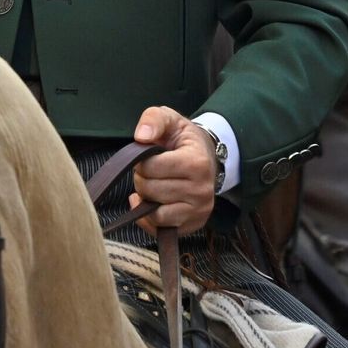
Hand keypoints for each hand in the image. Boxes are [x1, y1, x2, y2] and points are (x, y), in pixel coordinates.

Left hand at [128, 106, 216, 235]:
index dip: (142, 161)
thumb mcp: (171, 120)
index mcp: (196, 163)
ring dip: (146, 198)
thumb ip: (154, 119)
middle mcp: (202, 191)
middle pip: (150, 190)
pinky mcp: (193, 226)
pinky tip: (149, 203)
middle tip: (151, 171)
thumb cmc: (183, 140)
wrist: (206, 157)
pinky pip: (158, 228)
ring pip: (154, 212)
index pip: (152, 167)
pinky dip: (147, 218)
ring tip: (154, 184)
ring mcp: (199, 211)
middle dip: (143, 179)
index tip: (149, 156)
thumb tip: (141, 136)